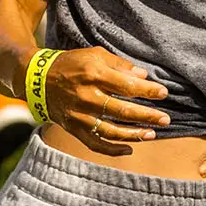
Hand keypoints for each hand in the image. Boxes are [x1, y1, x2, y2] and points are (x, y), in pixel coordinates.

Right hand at [43, 46, 171, 154]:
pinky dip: (112, 150)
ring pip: (111, 131)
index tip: (163, 93)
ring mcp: (79, 116)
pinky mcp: (74, 128)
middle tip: (166, 119)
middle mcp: (86, 97)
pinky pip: (95, 144)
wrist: (38, 79)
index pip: (127, 86)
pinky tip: (129, 149)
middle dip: (147, 116)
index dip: (148, 91)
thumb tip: (143, 76)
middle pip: (123, 111)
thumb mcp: (95, 54)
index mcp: (94, 75)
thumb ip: (120, 65)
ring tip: (152, 134)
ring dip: (134, 135)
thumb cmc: (72, 63)